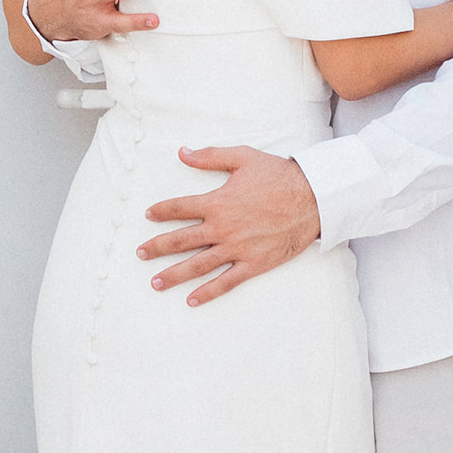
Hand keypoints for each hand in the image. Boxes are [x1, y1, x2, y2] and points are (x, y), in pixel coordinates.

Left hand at [136, 146, 319, 305]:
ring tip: (155, 283)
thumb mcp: (242, 158)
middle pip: (182, 240)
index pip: (180, 208)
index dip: (162, 211)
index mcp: (217, 202)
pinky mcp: (253, 264)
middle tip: (140, 254)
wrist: (311, 198)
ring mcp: (237, 249)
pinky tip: (193, 299)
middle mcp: (222, 228)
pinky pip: (226, 281)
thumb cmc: (277, 175)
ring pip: (198, 265)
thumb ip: (210, 157)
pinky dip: (208, 292)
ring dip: (175, 275)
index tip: (148, 215)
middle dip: (158, 247)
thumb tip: (182, 152)